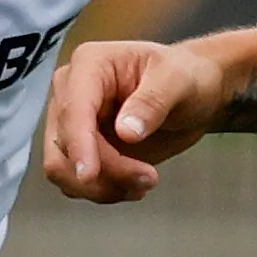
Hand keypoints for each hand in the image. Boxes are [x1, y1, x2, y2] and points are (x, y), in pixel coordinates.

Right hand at [39, 40, 227, 204]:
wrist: (191, 96)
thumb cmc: (184, 77)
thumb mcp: (178, 81)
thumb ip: (152, 102)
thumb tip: (125, 132)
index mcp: (89, 64)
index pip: (73, 109)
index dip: (78, 144)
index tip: (89, 174)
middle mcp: (71, 93)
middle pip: (64, 147)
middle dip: (105, 172)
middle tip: (149, 178)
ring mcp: (73, 124)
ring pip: (64, 171)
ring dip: (104, 187)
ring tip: (146, 181)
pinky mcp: (81, 150)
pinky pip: (77, 183)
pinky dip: (105, 191)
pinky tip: (135, 185)